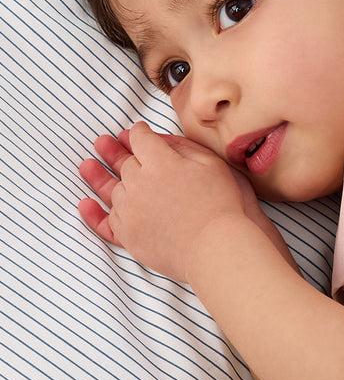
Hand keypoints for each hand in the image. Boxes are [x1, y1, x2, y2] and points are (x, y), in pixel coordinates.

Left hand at [79, 122, 293, 281]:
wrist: (217, 248)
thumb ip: (182, 147)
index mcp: (161, 162)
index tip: (137, 131)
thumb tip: (158, 139)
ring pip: (113, 189)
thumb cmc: (222, 204)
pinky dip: (93, 213)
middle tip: (103, 142)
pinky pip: (105, 222)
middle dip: (115, 150)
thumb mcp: (210, 163)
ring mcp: (130, 211)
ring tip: (87, 166)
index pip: (141, 139)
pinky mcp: (129, 236)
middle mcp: (139, 183)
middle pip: (124, 163)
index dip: (138, 133)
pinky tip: (85, 204)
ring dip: (100, 176)